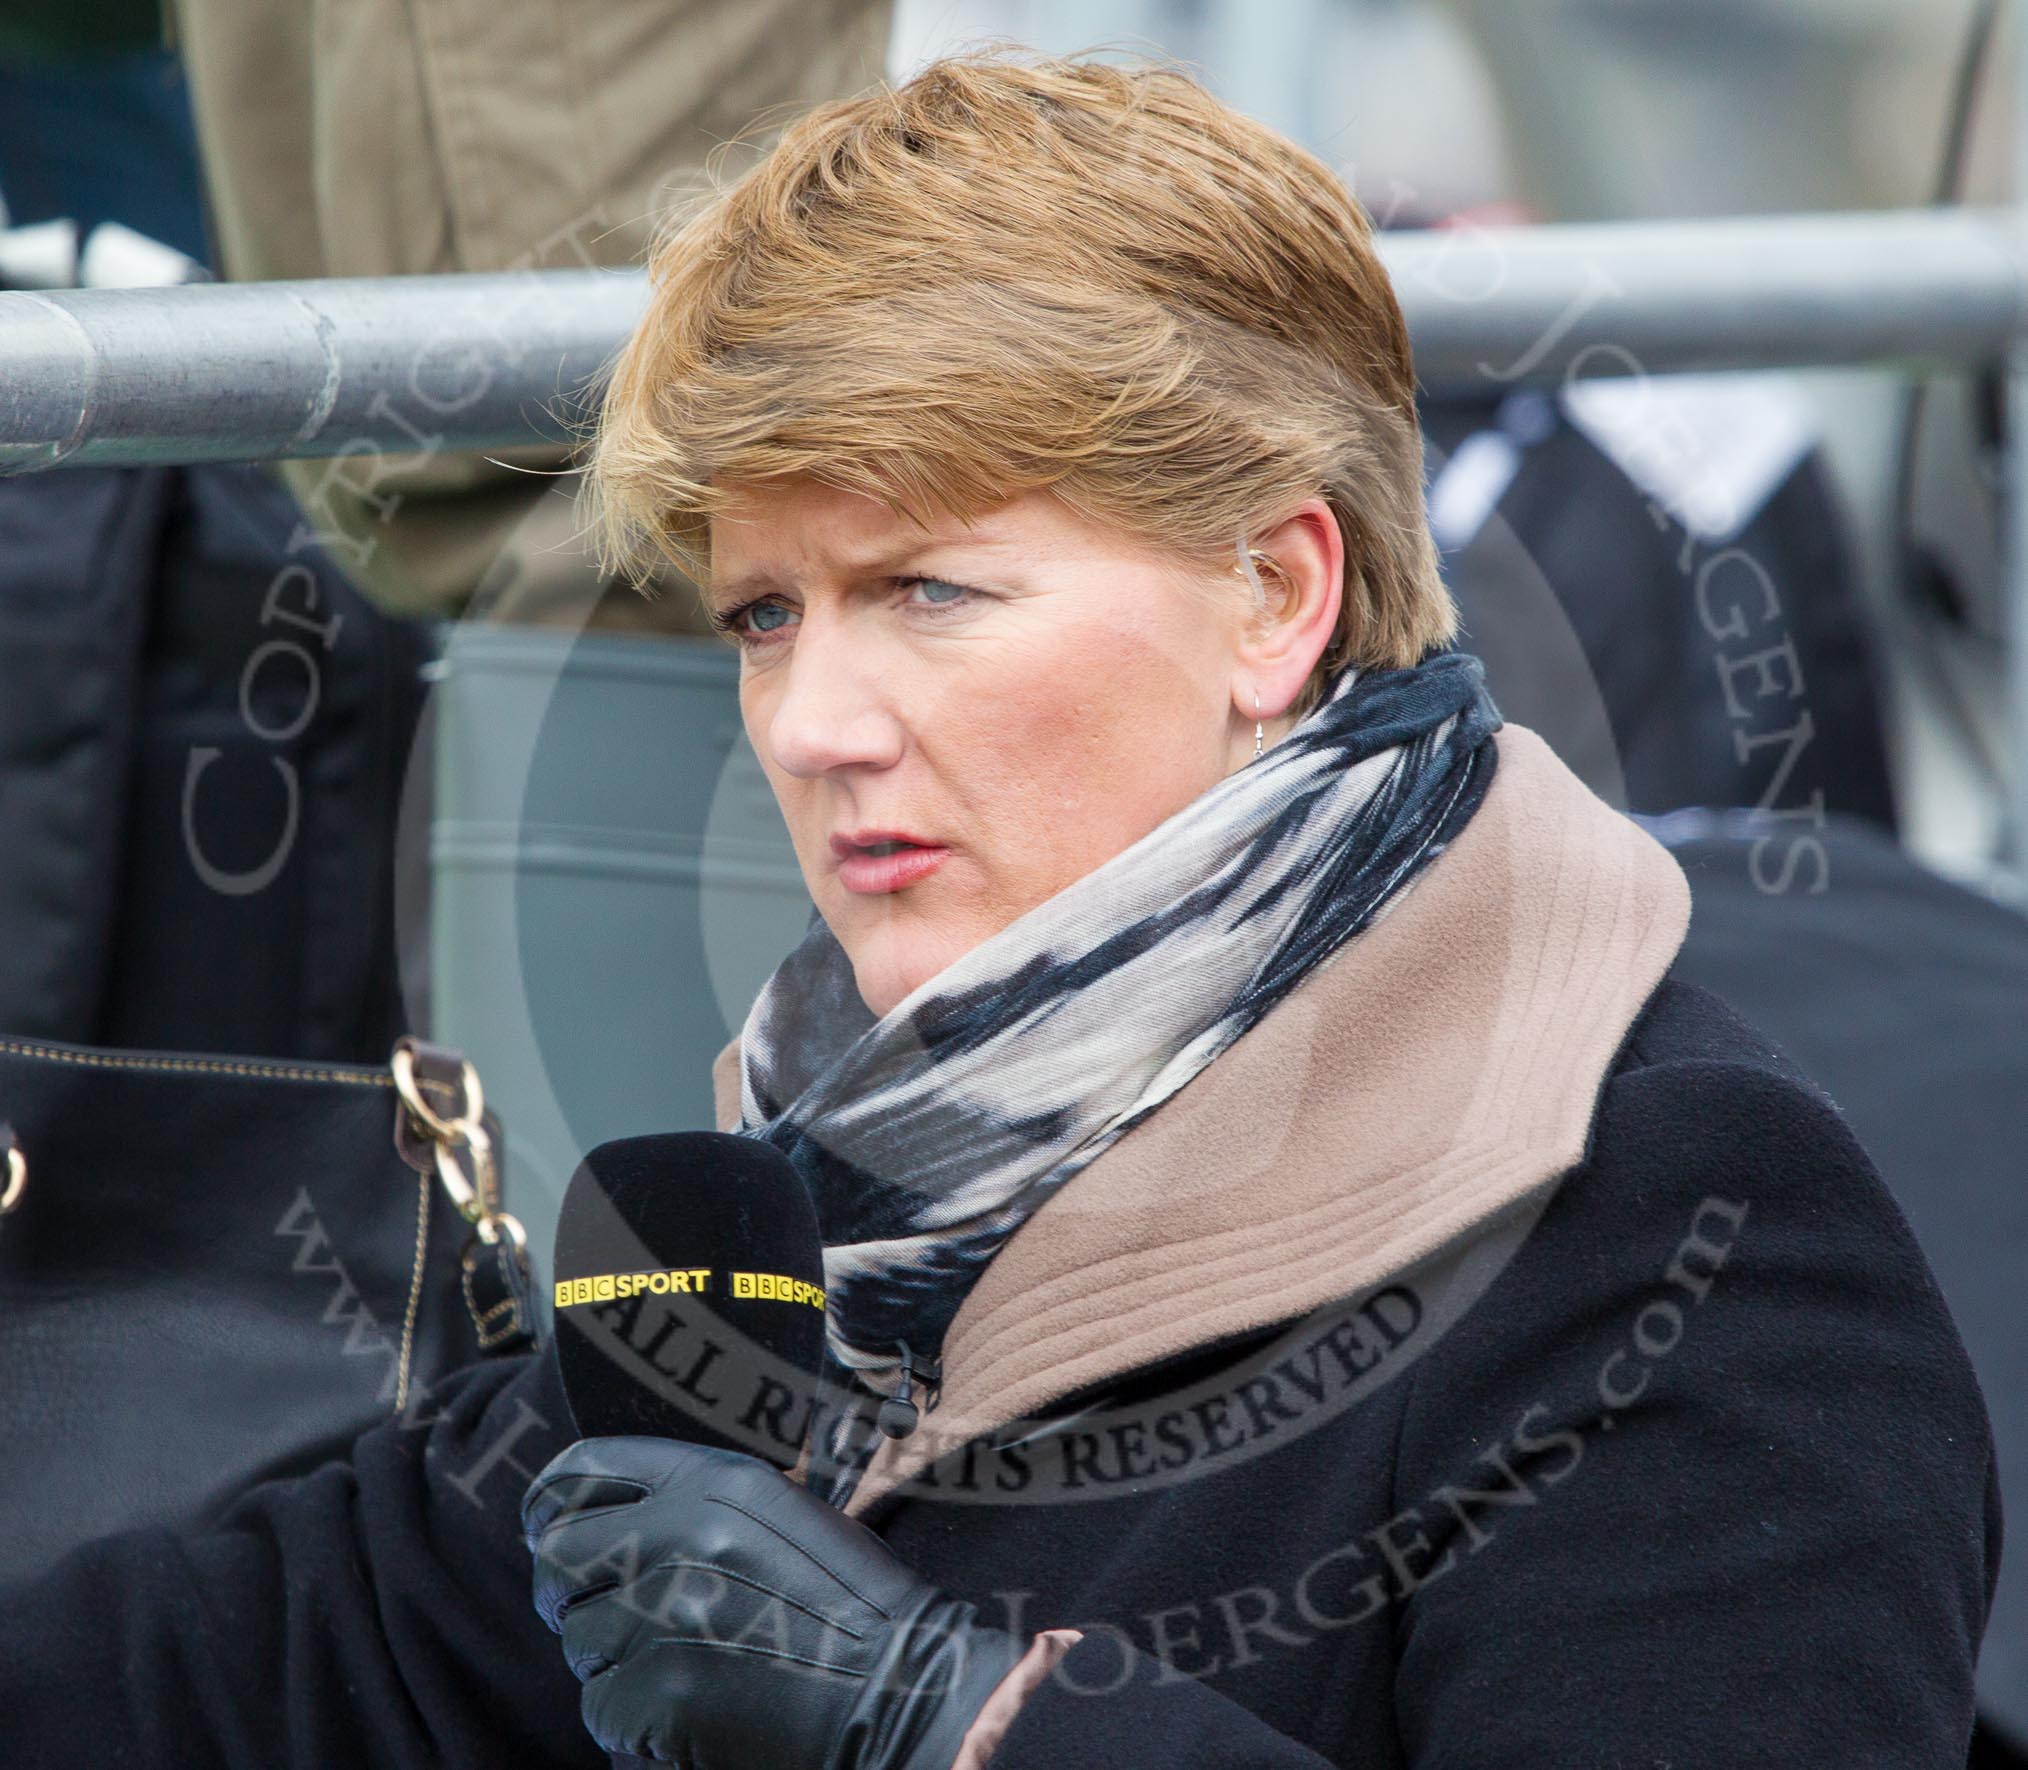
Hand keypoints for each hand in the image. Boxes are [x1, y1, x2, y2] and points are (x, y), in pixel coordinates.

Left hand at [522, 1438, 1029, 1769]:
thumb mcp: (781, 1516)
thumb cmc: (850, 1608)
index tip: (542, 1527)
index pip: (582, 1473)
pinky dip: (630, 1722)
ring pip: (577, 1637)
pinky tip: (684, 1716)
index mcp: (712, 1482)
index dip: (550, 1503)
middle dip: (568, 1593)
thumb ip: (695, 1506)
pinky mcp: (660, 1689)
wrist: (903, 1690)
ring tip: (676, 1670)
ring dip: (610, 1662)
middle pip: (558, 1556)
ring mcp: (665, 1613)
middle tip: (599, 1621)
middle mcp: (679, 1533)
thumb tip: (598, 1519)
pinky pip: (601, 1707)